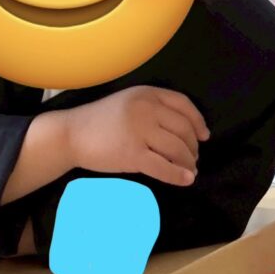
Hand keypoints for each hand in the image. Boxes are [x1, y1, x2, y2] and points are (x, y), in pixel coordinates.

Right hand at [64, 86, 208, 186]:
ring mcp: (140, 131)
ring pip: (177, 149)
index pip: (183, 105)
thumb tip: (184, 129)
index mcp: (146, 93)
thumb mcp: (128, 102)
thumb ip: (152, 108)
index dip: (198, 122)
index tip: (204, 136)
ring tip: (189, 170)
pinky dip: (178, 176)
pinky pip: (164, 167)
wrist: (70, 135)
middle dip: (193, 147)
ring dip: (188, 163)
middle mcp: (146, 109)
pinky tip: (185, 180)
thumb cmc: (99, 121)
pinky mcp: (133, 154)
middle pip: (184, 130)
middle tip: (193, 158)